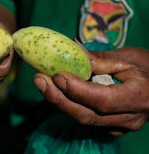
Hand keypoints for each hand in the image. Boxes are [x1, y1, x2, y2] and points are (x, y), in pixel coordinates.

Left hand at [34, 47, 148, 136]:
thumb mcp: (128, 58)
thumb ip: (100, 59)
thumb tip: (71, 49)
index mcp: (137, 98)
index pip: (101, 100)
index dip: (77, 90)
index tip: (56, 75)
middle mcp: (128, 118)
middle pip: (86, 114)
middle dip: (59, 98)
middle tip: (39, 80)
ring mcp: (120, 126)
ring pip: (84, 118)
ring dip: (60, 101)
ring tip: (42, 83)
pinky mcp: (112, 127)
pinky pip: (87, 118)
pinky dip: (71, 105)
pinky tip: (57, 92)